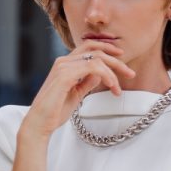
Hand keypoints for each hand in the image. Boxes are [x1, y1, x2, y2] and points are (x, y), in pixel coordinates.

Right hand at [20, 41, 135, 139]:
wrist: (40, 123)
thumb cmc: (55, 111)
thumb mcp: (76, 94)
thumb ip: (86, 82)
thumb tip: (100, 74)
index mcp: (65, 64)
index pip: (88, 47)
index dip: (107, 49)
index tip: (122, 58)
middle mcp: (63, 61)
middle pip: (95, 50)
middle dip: (116, 60)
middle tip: (131, 74)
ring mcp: (63, 67)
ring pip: (96, 58)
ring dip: (113, 71)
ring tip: (118, 88)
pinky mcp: (64, 76)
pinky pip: (92, 67)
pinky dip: (106, 75)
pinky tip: (111, 86)